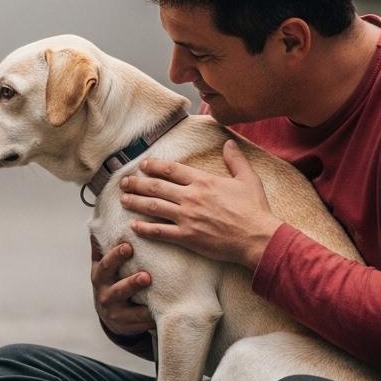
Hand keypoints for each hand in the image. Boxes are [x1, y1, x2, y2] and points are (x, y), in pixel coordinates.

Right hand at [90, 237, 153, 337]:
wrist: (114, 317)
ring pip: (120, 295)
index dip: (113, 251)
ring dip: (131, 285)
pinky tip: (161, 305)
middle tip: (130, 250)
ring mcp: (111, 306)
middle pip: (106, 272)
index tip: (127, 243)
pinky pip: (136, 318)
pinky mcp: (124, 323)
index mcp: (100, 272)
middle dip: (117, 260)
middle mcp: (102, 288)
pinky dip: (147, 312)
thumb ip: (110, 247)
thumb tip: (110, 215)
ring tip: (146, 277)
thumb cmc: (117, 283)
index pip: (103, 259)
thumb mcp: (110, 268)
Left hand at [120, 139, 282, 268]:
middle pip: (156, 186)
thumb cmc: (254, 209)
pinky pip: (160, 231)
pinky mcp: (187, 236)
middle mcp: (191, 196)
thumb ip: (236, 160)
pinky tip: (134, 226)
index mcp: (203, 181)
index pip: (171, 170)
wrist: (257, 237)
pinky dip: (145, 228)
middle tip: (124, 182)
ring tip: (123, 199)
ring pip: (153, 206)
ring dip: (136, 202)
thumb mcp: (248, 178)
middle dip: (137, 183)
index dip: (154, 166)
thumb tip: (229, 142)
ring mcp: (186, 217)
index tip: (143, 165)